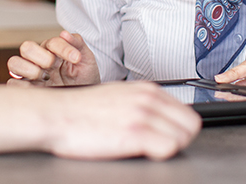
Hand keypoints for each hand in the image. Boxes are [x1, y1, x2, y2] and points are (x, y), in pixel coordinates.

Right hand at [7, 31, 99, 86]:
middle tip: (54, 66)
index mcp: (52, 49)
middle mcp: (38, 59)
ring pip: (15, 63)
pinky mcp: (27, 89)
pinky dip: (21, 85)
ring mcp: (31, 74)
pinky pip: (13, 84)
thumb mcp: (86, 59)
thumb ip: (78, 44)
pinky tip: (38, 89)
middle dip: (41, 56)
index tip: (76, 58)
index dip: (63, 48)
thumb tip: (64, 34)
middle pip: (27, 47)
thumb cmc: (83, 77)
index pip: (52, 42)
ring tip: (45, 78)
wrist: (82, 99)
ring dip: (29, 69)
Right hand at [46, 81, 200, 159]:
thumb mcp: (118, 96)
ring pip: (182, 139)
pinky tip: (140, 153)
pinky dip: (159, 155)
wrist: (55, 114)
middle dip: (178, 140)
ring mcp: (143, 116)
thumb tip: (159, 117)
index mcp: (147, 90)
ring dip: (167, 148)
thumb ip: (142, 103)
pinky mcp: (135, 134)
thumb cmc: (80, 110)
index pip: (186, 113)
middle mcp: (148, 99)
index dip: (179, 130)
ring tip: (145, 150)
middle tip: (157, 147)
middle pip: (190, 126)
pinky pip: (169, 149)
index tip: (167, 137)